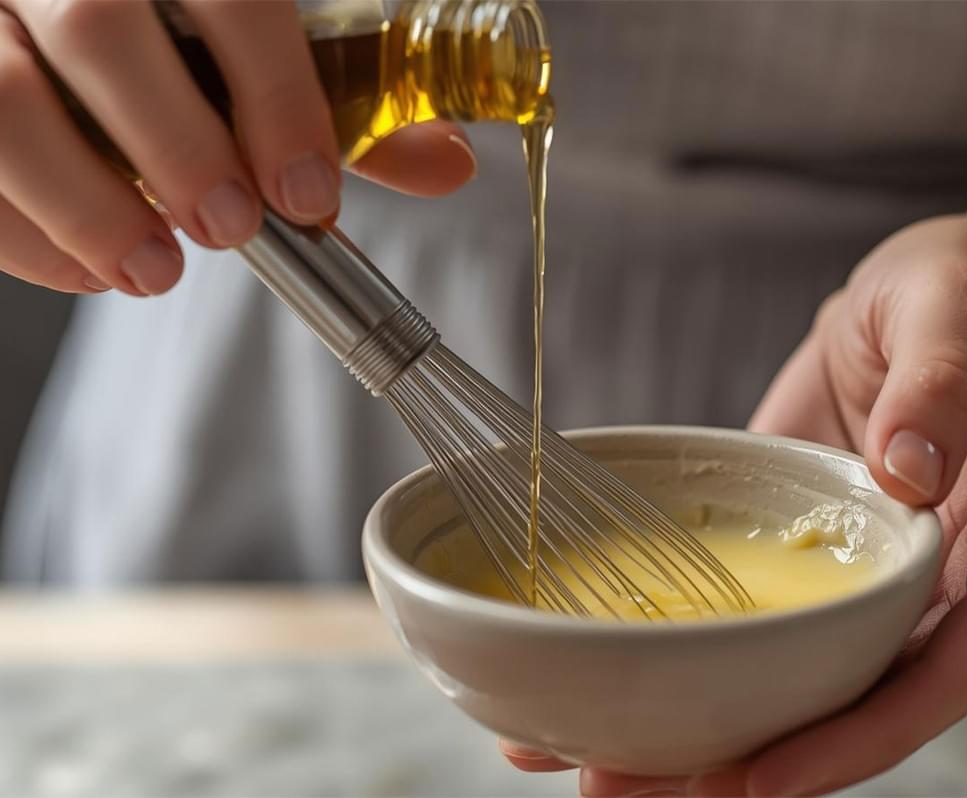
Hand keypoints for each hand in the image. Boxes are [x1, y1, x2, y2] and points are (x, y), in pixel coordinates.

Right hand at [0, 1, 474, 295]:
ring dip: (85, 203)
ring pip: (0, 98)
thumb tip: (448, 163)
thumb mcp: (260, 44)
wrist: (74, 8)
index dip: (277, 97)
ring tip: (154, 271)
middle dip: (178, 148)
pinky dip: (23, 234)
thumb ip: (343, 103)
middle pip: (99, 30)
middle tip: (233, 229)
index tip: (308, 195)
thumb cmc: (179, 31)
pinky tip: (88, 268)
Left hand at [501, 215, 966, 795]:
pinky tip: (622, 679)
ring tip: (608, 768)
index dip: (889, 717)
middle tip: (660, 791)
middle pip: (890, 689)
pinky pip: (777, 613)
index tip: (779, 768)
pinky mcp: (827, 551)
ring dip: (727, 727)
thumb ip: (941, 377)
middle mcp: (966, 562)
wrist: (938, 289)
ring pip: (826, 670)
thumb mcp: (961, 300)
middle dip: (785, 756)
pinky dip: (710, 654)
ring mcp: (892, 566)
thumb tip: (911, 474)